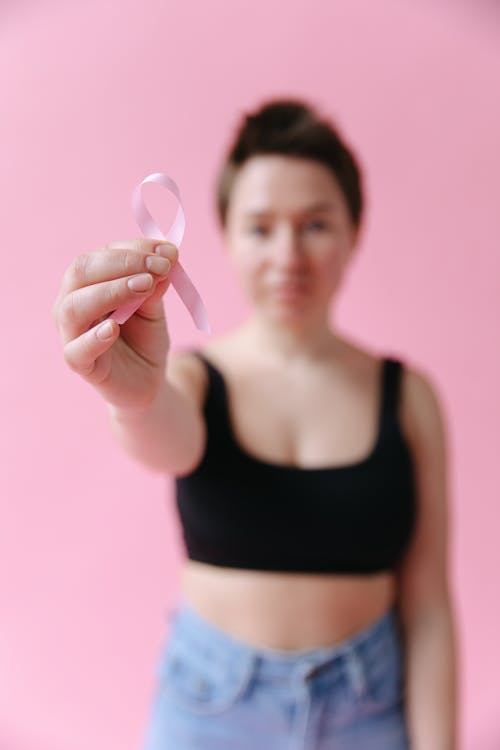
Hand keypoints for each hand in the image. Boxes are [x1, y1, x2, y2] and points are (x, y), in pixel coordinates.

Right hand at [52, 238, 178, 410]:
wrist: (148, 379)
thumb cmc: (144, 337)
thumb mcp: (154, 307)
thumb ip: (154, 287)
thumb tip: (165, 260)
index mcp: (88, 283)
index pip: (103, 255)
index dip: (135, 249)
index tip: (169, 252)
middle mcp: (71, 303)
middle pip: (81, 272)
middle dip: (123, 263)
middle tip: (160, 267)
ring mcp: (71, 333)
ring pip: (74, 307)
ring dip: (110, 291)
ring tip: (144, 286)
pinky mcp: (80, 364)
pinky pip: (78, 350)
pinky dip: (94, 337)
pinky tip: (113, 328)